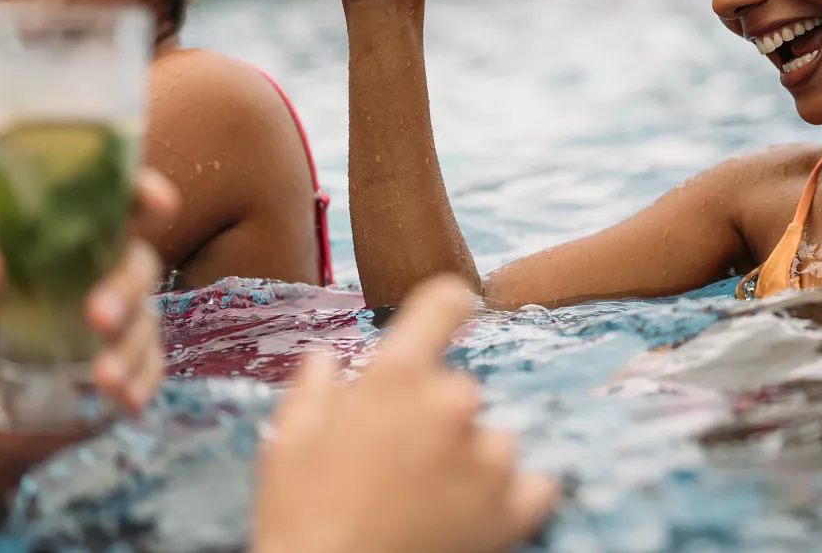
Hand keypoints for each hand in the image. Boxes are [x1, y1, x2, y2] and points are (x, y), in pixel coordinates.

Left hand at [0, 168, 176, 495]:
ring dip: (130, 346)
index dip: (142, 193)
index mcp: (63, 251)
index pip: (112, 208)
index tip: (156, 201)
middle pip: (139, 264)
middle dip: (126, 288)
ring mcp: (118, 327)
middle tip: (96, 317)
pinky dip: (141, 382)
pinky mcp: (127, 369)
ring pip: (147, 320)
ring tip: (100, 378)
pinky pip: (151, 368)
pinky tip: (121, 399)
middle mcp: (99, 280)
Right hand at [251, 276, 555, 552]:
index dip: (449, 303)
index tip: (457, 307)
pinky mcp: (512, 508)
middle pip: (459, 390)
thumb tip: (325, 361)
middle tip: (399, 462)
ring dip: (471, 461)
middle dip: (434, 418)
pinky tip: (474, 514)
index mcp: (396, 377)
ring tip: (428, 500)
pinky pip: (534, 485)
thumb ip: (313, 391)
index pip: (444, 301)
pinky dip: (512, 498)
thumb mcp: (287, 444)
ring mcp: (487, 457)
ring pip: (494, 439)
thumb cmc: (302, 520)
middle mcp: (451, 404)